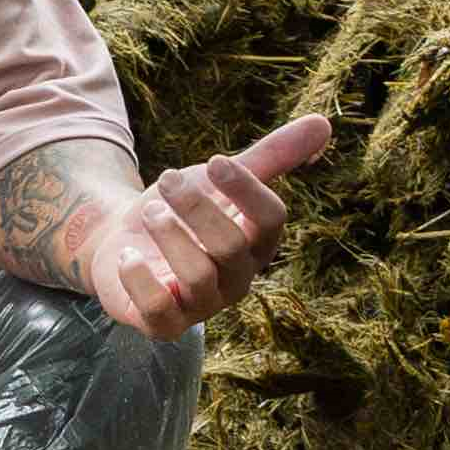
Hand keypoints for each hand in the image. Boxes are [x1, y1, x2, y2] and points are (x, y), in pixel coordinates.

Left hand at [76, 113, 325, 337]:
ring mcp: (202, 306)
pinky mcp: (164, 324)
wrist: (126, 239)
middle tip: (167, 179)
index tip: (214, 161)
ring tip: (149, 211)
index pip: (272, 220)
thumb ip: (270, 156)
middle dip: (195, 206)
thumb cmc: (184, 210)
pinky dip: (140, 279)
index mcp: (258, 243)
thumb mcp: (220, 178)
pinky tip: (128, 252)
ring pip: (197, 276)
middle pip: (231, 246)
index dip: (246, 189)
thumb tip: (323, 124)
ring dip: (169, 235)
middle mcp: (237, 279)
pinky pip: (160, 312)